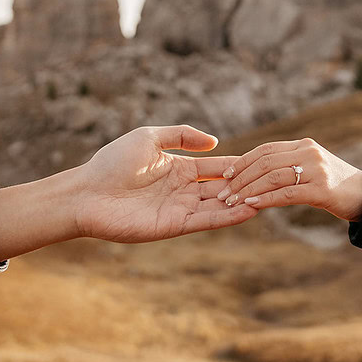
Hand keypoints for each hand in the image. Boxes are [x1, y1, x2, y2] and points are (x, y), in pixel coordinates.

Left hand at [73, 125, 257, 241]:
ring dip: (241, 202)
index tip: (263, 162)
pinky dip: (227, 217)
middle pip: (222, 187)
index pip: (216, 166)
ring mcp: (179, 209)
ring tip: (269, 197)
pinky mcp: (173, 226)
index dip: (238, 165)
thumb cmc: (112, 162)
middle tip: (275, 181)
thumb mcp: (149, 138)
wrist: (86, 193)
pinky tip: (248, 211)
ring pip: (219, 206)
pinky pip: (206, 221)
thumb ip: (181, 135)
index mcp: (179, 168)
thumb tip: (214, 141)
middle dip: (245, 185)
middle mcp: (183, 190)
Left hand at [216, 138, 361, 221]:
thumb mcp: (311, 168)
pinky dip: (266, 199)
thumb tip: (256, 173)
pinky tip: (251, 205)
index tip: (226, 174)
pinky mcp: (322, 189)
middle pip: (265, 162)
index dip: (243, 161)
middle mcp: (309, 152)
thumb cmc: (335, 186)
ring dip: (248, 190)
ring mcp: (316, 169)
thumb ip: (289, 165)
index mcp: (303, 145)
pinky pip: (287, 193)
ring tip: (231, 202)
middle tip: (223, 193)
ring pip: (272, 177)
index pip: (265, 149)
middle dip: (241, 178)